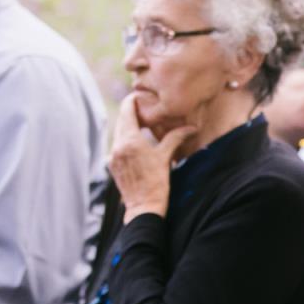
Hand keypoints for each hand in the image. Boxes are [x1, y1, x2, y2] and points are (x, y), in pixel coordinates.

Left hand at [108, 93, 196, 222]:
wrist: (143, 208)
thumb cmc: (157, 183)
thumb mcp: (166, 157)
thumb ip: (175, 138)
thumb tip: (191, 128)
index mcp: (130, 141)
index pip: (127, 111)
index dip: (132, 101)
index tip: (141, 96)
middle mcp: (117, 146)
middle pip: (121, 120)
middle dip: (131, 112)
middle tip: (144, 107)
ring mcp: (112, 156)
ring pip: (118, 132)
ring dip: (128, 126)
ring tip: (142, 124)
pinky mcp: (112, 164)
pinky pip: (117, 145)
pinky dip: (126, 138)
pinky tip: (137, 142)